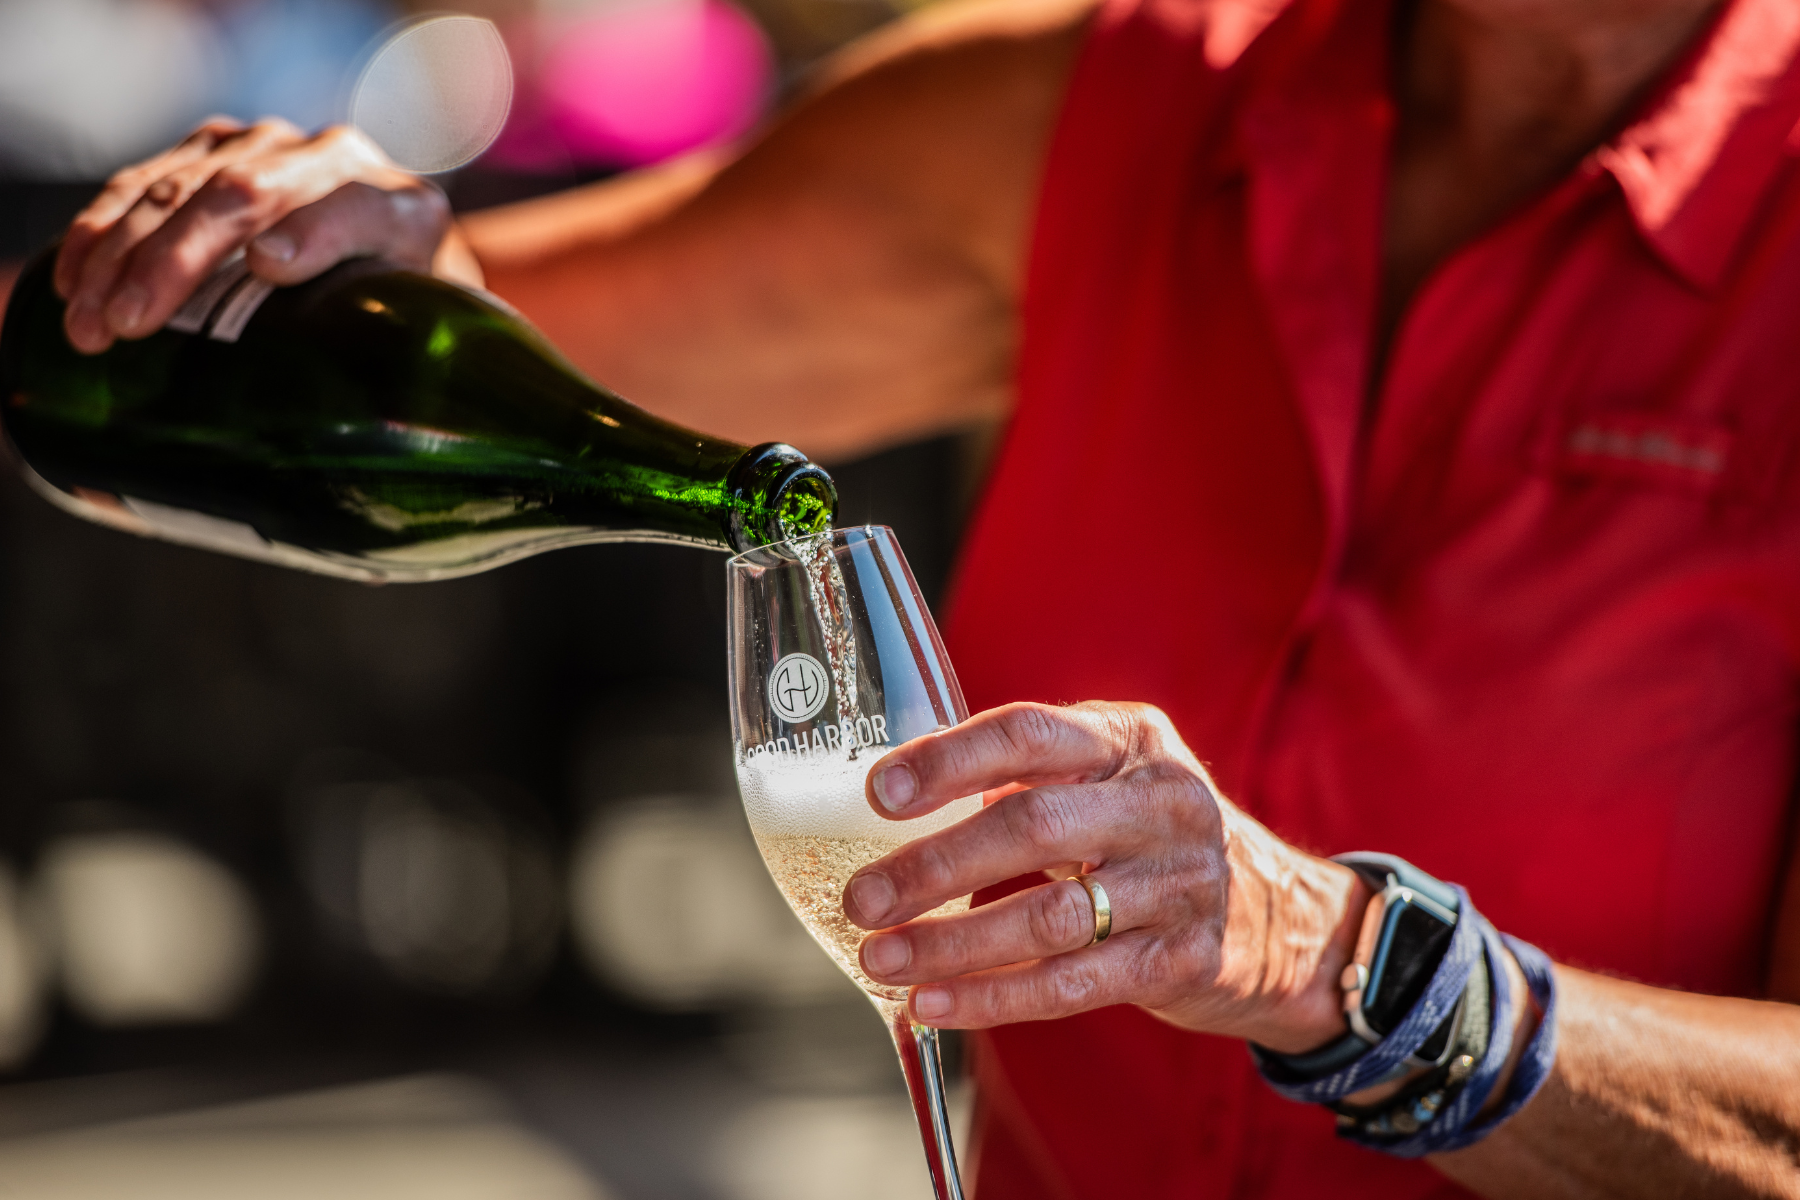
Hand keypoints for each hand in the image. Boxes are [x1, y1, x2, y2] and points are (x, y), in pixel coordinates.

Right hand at [54, 118, 458, 354]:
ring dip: (122, 252)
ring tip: (88, 319)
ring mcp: (268, 147)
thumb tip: (361, 427)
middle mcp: (336, 161)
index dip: (311, 235)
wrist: (390, 249)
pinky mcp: (213, 147)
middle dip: (179, 259)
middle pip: (247, 196)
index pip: (354, 211)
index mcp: (403, 210)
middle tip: (129, 324)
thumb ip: (397, 358)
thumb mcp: (412, 333)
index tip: (269, 267)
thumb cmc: (398, 310)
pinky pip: (145, 181)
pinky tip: (75, 278)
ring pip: (183, 187)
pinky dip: (102, 229)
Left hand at [843, 701, 1368, 1051]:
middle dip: (933, 866)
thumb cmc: (1147, 833)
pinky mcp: (1183, 960)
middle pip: (1032, 827)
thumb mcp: (1106, 776)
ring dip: (952, 944)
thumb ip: (1022, 778)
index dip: (949, 760)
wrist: (1278, 914)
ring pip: (1049, 918)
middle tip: (862, 898)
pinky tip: (935, 1005)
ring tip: (882, 959)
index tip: (880, 791)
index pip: (1028, 734)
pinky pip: (1074, 984)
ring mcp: (1179, 883)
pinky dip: (995, 997)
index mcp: (1128, 738)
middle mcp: (1161, 801)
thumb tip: (888, 800)